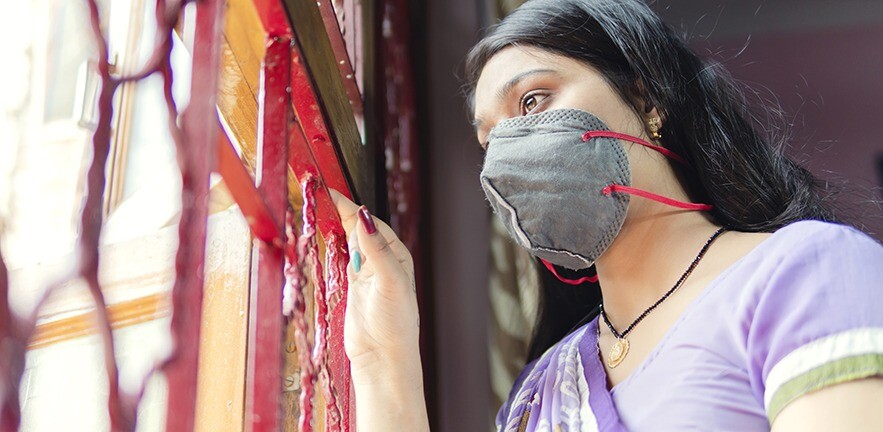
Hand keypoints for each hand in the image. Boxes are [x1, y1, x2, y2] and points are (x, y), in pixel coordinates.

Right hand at [330, 190, 418, 380]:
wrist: (383, 356)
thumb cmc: (396, 323)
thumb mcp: (390, 281)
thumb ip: (376, 250)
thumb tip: (363, 219)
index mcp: (396, 254)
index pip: (370, 222)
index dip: (350, 206)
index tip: (331, 192)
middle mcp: (382, 260)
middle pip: (357, 227)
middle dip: (340, 210)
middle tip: (318, 193)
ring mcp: (365, 272)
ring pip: (347, 240)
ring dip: (334, 224)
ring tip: (318, 206)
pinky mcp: (351, 286)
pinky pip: (340, 257)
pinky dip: (331, 244)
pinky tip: (324, 234)